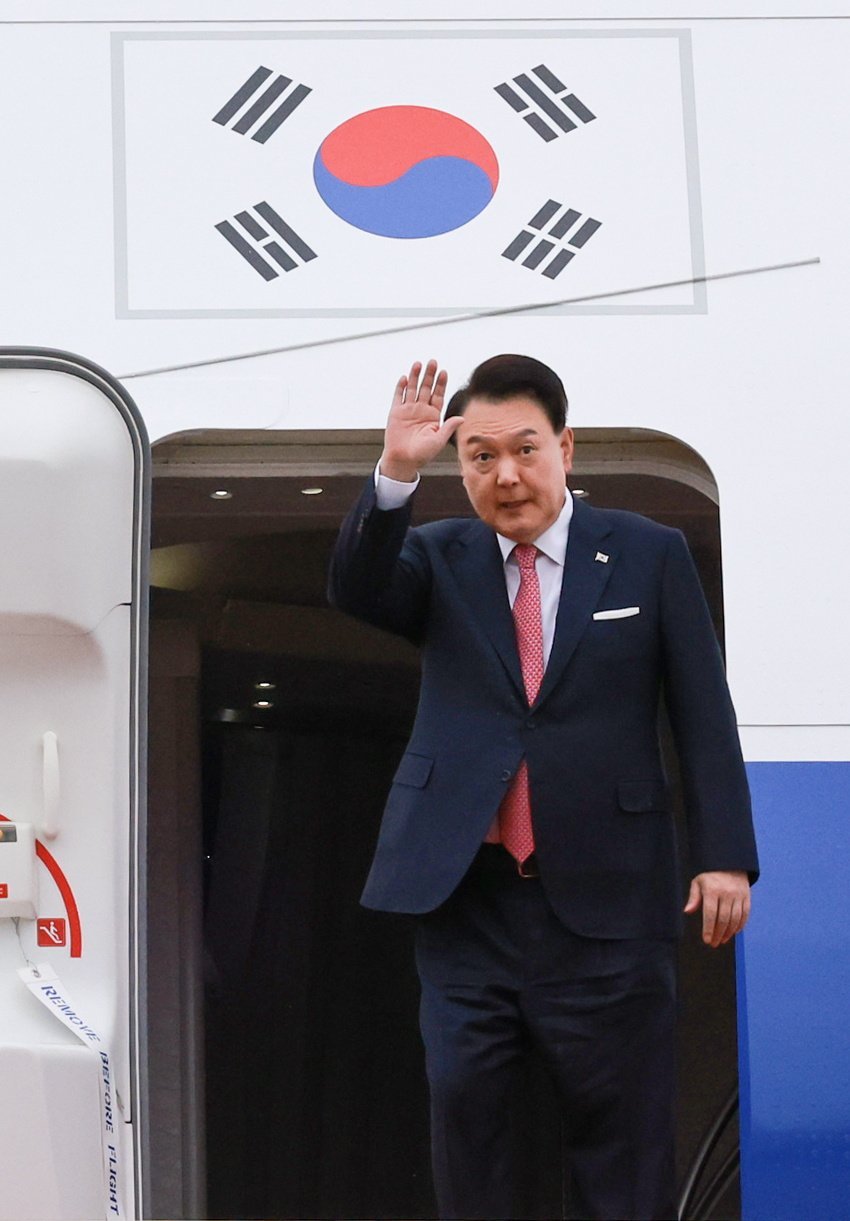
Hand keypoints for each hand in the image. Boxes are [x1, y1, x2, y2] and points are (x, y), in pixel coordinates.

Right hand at [379, 359, 462, 481]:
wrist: (403, 461)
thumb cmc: (422, 454)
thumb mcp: (438, 441)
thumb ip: (448, 428)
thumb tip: (462, 418)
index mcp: (433, 416)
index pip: (438, 395)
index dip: (441, 384)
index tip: (444, 372)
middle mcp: (421, 410)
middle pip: (426, 388)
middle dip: (429, 375)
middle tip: (433, 362)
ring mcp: (408, 410)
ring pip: (413, 389)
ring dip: (415, 376)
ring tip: (418, 364)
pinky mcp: (395, 412)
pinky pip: (398, 397)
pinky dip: (401, 387)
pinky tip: (405, 378)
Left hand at [684, 870, 750, 947]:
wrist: (730, 864)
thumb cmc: (710, 876)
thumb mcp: (698, 882)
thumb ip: (694, 897)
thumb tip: (687, 911)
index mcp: (712, 890)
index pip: (710, 913)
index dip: (708, 929)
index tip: (706, 940)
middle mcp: (727, 893)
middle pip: (723, 919)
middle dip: (718, 934)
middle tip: (714, 943)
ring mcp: (738, 896)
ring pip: (734, 919)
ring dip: (728, 933)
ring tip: (722, 940)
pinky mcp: (747, 897)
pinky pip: (745, 915)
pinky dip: (740, 926)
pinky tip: (733, 932)